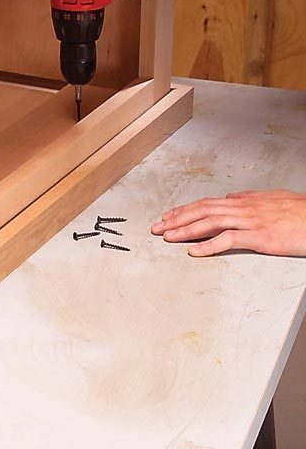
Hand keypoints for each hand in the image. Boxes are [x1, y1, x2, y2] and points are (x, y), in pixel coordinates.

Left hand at [152, 190, 305, 256]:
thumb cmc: (300, 211)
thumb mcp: (272, 199)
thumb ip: (249, 198)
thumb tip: (231, 196)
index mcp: (244, 201)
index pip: (206, 203)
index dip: (184, 210)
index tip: (167, 217)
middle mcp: (243, 208)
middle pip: (202, 211)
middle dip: (176, 219)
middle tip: (157, 227)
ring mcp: (250, 221)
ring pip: (210, 223)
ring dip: (186, 230)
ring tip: (168, 237)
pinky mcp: (260, 236)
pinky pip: (229, 240)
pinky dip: (209, 245)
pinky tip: (194, 252)